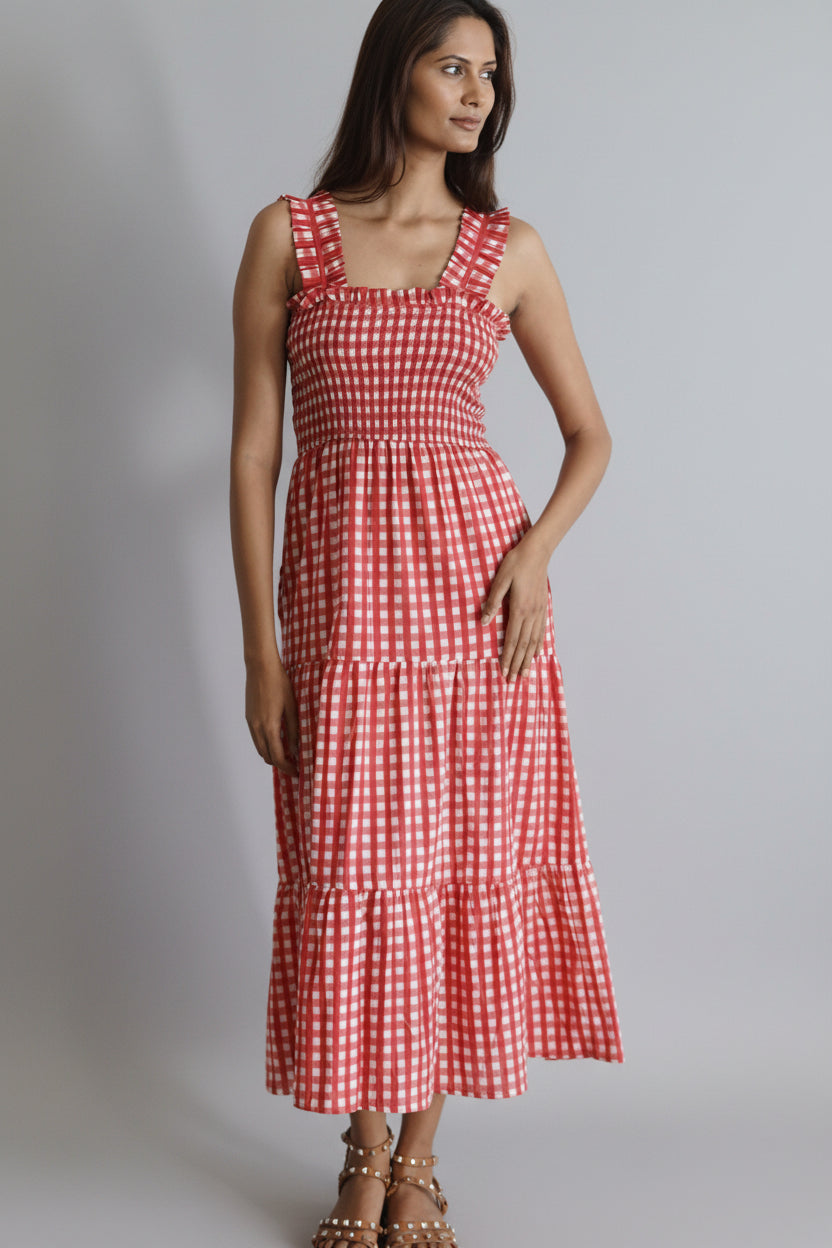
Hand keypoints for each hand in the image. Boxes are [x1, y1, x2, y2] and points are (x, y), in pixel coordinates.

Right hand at [244, 654, 298, 774]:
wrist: (260, 666)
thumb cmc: (279, 683)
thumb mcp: (291, 707)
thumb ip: (293, 730)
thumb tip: (295, 749)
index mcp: (269, 726)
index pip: (278, 756)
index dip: (287, 768)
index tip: (297, 772)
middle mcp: (257, 728)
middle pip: (266, 756)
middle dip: (279, 764)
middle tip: (293, 767)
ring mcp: (251, 722)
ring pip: (259, 748)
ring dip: (271, 755)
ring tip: (286, 756)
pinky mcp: (249, 717)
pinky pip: (256, 738)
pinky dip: (265, 745)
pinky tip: (276, 741)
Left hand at [480, 530, 549, 680]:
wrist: (537, 551)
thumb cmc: (516, 562)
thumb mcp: (499, 580)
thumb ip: (492, 602)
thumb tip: (483, 622)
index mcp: (518, 608)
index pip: (511, 639)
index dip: (506, 657)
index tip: (503, 672)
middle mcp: (531, 613)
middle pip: (523, 646)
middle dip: (517, 664)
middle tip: (513, 681)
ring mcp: (539, 611)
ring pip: (534, 641)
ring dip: (528, 659)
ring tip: (526, 674)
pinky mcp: (543, 607)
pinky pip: (541, 631)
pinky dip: (538, 645)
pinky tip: (537, 653)